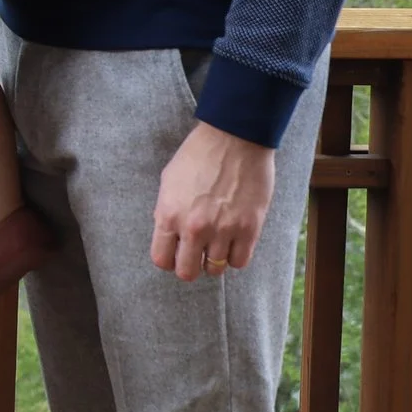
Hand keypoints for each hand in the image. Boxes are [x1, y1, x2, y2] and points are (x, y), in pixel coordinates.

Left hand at [152, 120, 276, 280]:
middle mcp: (194, 228)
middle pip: (188, 272)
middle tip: (196, 254)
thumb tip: (168, 234)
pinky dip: (236, 256)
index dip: (169, 259)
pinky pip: (240, 262)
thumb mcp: (169, 181)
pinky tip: (234, 241)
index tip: (176, 253)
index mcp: (169, 215)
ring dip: (215, 258)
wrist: (234, 139)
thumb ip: (166, 211)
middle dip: (190, 265)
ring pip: (216, 269)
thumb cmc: (198, 155)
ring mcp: (223, 230)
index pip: (162, 259)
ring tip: (217, 242)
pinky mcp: (250, 229)